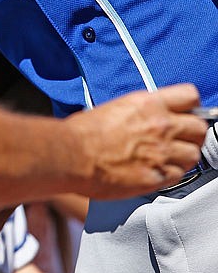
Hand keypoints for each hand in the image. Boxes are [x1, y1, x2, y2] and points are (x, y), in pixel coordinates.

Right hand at [64, 84, 206, 198]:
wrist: (73, 154)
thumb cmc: (86, 131)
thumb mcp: (118, 107)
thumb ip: (143, 111)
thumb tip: (155, 116)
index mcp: (149, 103)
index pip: (191, 96)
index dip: (191, 106)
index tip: (186, 113)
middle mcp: (160, 125)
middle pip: (199, 128)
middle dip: (192, 134)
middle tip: (181, 139)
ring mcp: (161, 152)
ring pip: (194, 154)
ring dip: (184, 156)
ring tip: (168, 158)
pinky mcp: (156, 176)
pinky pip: (179, 175)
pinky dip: (171, 175)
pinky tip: (156, 171)